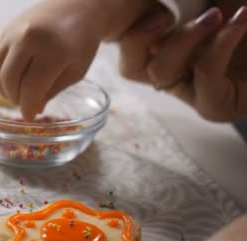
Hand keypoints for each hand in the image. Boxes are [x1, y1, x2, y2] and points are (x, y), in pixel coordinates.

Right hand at [0, 0, 105, 119]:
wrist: (77, 8)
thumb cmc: (81, 43)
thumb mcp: (75, 71)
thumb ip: (52, 91)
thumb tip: (32, 109)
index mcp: (54, 50)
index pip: (31, 88)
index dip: (28, 107)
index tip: (29, 117)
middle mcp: (29, 38)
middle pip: (10, 80)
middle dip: (15, 99)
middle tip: (24, 105)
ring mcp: (14, 32)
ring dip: (4, 89)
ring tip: (17, 94)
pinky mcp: (6, 30)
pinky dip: (2, 75)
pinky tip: (14, 80)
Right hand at [119, 5, 246, 121]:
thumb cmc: (245, 14)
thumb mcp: (211, 1)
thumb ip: (181, 3)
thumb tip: (146, 3)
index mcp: (167, 47)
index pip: (129, 46)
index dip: (129, 29)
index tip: (147, 8)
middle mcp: (176, 71)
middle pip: (131, 67)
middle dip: (138, 39)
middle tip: (161, 15)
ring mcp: (193, 92)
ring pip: (160, 73)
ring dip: (184, 39)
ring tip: (215, 15)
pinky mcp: (215, 106)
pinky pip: (204, 75)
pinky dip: (220, 45)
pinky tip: (240, 19)